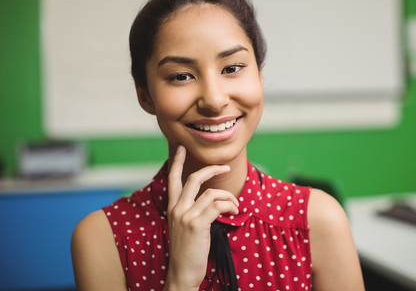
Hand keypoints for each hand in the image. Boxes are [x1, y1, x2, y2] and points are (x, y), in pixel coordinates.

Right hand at [164, 145, 238, 289]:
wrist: (182, 274)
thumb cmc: (188, 253)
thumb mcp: (185, 228)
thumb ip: (193, 212)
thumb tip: (213, 201)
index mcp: (173, 209)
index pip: (172, 180)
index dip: (177, 163)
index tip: (180, 148)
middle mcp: (177, 209)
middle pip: (194, 178)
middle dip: (212, 169)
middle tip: (226, 167)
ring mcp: (185, 216)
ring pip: (212, 193)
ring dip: (229, 197)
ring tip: (235, 207)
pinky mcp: (197, 224)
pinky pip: (218, 206)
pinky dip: (229, 206)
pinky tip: (233, 213)